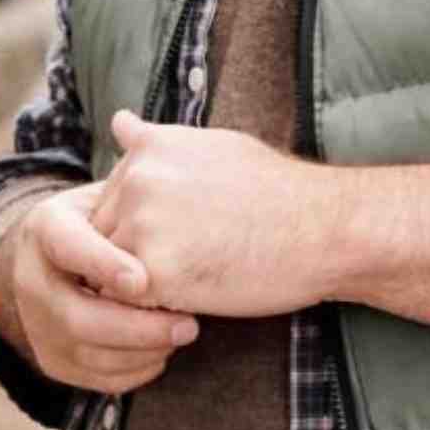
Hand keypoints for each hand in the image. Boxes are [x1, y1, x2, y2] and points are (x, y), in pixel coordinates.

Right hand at [0, 180, 200, 395]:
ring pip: (89, 354)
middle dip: (137, 328)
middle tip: (188, 325)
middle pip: (76, 318)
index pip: (67, 248)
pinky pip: (98, 379)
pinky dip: (137, 370)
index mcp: (45, 229)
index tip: (143, 280)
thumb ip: (131, 186)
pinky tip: (163, 350)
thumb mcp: (110, 193)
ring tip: (184, 333)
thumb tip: (145, 145)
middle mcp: (30, 281)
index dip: (102, 265)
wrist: (66, 260)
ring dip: (144, 351)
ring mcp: (38, 326)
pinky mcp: (53, 361)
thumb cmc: (109, 220)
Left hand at [91, 113, 346, 321]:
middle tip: (200, 253)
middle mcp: (138, 179)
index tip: (192, 229)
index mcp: (150, 149)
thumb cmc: (280, 193)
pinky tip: (202, 289)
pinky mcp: (154, 272)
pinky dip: (159, 307)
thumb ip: (157, 144)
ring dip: (145, 282)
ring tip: (202, 269)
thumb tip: (118, 121)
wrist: (326, 229)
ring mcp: (142, 225)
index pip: (110, 202)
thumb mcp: (215, 146)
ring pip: (113, 273)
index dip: (145, 228)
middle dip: (137, 254)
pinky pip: (132, 304)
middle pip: (104, 237)